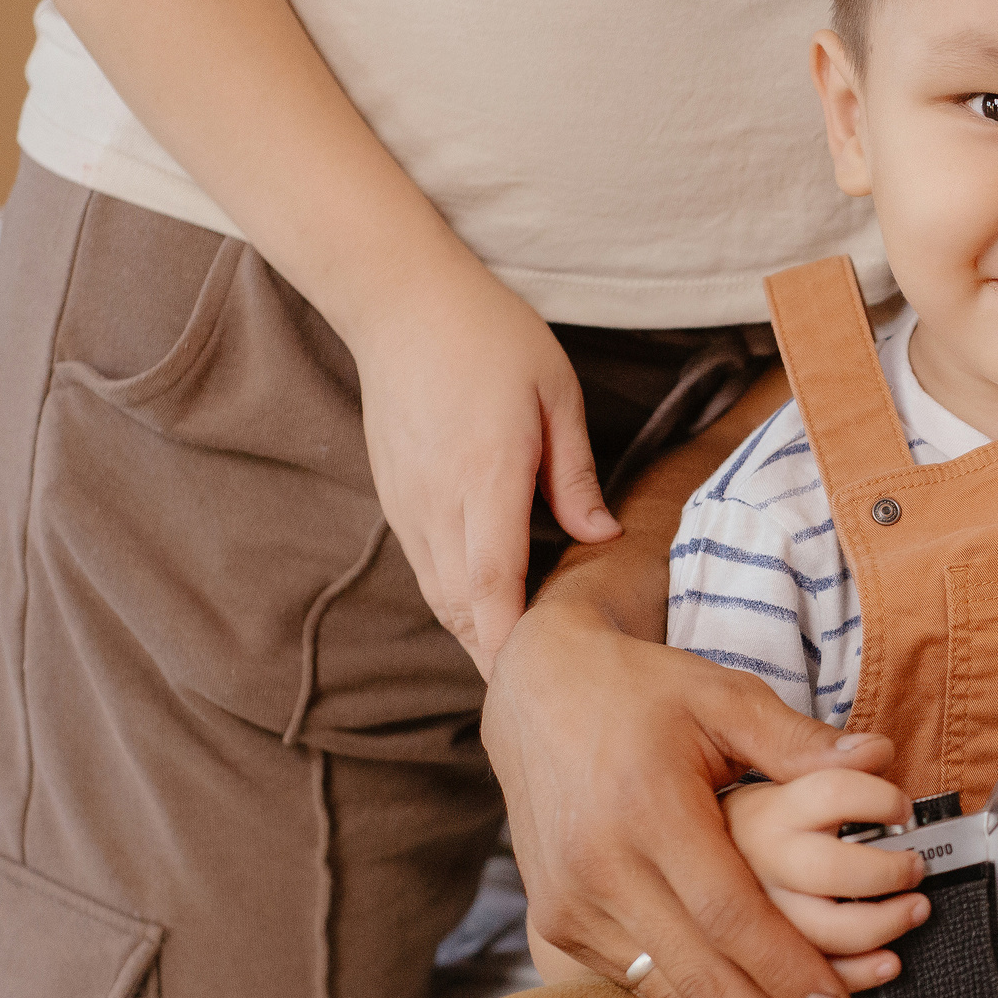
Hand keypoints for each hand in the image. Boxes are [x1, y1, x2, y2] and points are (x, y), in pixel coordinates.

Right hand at [351, 257, 615, 672]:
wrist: (401, 303)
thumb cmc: (491, 338)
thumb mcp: (555, 396)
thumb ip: (575, 476)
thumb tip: (602, 537)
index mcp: (484, 476)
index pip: (492, 583)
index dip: (511, 640)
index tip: (544, 679)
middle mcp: (437, 502)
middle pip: (463, 607)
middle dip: (500, 655)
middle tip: (549, 694)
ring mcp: (408, 504)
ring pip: (441, 595)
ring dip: (479, 632)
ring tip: (526, 665)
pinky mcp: (395, 499)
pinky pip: (428, 569)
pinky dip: (459, 599)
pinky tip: (493, 609)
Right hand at [483, 596, 923, 997]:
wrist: (534, 691)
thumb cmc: (640, 691)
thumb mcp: (723, 696)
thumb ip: (798, 742)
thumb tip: (881, 763)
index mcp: (648, 809)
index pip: (729, 913)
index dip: (787, 969)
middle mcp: (602, 865)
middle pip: (699, 974)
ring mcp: (571, 901)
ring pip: (667, 990)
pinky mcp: (557, 920)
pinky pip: (637, 979)